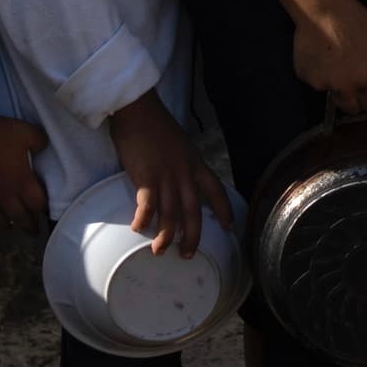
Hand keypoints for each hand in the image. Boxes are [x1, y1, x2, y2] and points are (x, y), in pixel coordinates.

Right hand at [0, 115, 52, 235]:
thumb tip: (43, 145)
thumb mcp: (28, 133)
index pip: (37, 204)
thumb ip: (40, 142)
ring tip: (7, 229)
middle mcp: (3, 195)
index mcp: (21, 183)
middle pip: (19, 217)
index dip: (44, 210)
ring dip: (2, 224)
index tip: (47, 213)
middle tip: (33, 233)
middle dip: (28, 226)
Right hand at [110, 94, 230, 259]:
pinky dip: (143, 219)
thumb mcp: (180, 145)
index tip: (228, 227)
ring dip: (165, 236)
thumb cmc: (156, 125)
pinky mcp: (146, 177)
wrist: (139, 110)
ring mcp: (166, 176)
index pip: (216, 191)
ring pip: (170, 214)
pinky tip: (137, 229)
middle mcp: (185, 174)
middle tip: (187, 256)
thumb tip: (179, 178)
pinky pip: (147, 205)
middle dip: (192, 237)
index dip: (223, 210)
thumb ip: (182, 163)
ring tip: (160, 251)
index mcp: (196, 165)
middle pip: (193, 213)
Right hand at [291, 0, 366, 115]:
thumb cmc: (353, 21)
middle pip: (352, 108)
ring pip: (333, 96)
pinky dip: (319, 75)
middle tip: (353, 75)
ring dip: (337, 87)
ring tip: (336, 62)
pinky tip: (320, 55)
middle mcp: (344, 87)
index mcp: (366, 79)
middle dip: (356, 98)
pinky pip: (315, 83)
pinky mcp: (304, 77)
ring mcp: (321, 84)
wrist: (320, 7)